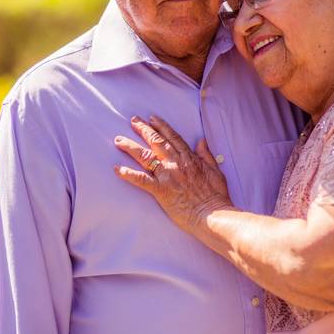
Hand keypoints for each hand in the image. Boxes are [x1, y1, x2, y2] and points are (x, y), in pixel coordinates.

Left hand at [113, 115, 233, 234]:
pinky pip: (142, 180)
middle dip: (144, 129)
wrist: (212, 214)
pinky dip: (129, 175)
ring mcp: (167, 176)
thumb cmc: (216, 196)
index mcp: (189, 158)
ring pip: (146, 157)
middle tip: (133, 121)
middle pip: (157, 142)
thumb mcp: (215, 170)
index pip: (173, 138)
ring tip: (119, 140)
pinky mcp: (161, 191)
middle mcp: (176, 163)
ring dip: (131, 147)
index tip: (152, 118)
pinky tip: (118, 169)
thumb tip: (201, 141)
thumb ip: (206, 155)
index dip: (161, 126)